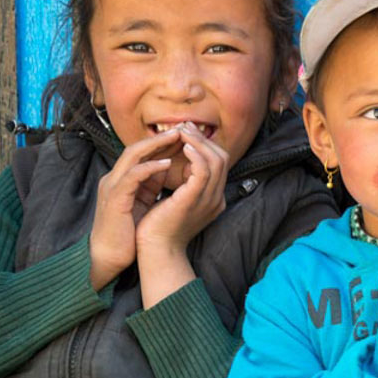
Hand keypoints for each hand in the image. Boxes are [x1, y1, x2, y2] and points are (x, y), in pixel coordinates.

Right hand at [89, 128, 181, 289]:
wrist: (108, 257)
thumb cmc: (127, 232)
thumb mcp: (142, 201)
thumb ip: (151, 183)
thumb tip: (169, 166)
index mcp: (122, 179)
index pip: (142, 153)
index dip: (162, 142)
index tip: (184, 135)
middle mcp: (115, 178)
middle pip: (137, 148)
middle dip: (161, 137)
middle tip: (183, 128)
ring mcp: (112, 187)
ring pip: (132, 156)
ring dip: (156, 145)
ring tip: (177, 137)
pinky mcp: (114, 199)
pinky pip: (132, 176)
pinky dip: (150, 167)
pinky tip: (167, 163)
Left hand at [135, 123, 228, 307]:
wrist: (155, 251)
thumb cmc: (160, 229)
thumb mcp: (176, 202)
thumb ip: (182, 185)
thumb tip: (177, 163)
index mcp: (213, 200)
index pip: (219, 165)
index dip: (205, 145)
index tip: (187, 133)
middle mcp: (216, 198)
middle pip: (222, 159)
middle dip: (204, 139)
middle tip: (186, 126)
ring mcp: (209, 199)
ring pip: (215, 161)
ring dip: (199, 142)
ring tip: (183, 131)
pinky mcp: (194, 199)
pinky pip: (203, 170)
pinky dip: (195, 154)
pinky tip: (183, 146)